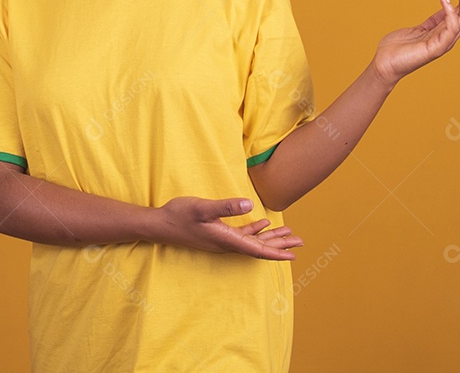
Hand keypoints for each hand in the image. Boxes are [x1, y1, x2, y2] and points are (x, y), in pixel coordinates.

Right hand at [155, 196, 302, 260]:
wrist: (159, 224)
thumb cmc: (179, 215)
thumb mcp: (202, 208)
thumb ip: (226, 207)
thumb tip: (250, 205)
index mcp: (226, 240)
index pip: (257, 249)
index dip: (276, 252)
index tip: (293, 255)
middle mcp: (227, 243)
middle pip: (259, 247)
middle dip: (280, 245)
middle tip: (300, 242)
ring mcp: (222, 239)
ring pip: (252, 241)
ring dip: (270, 238)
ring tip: (288, 235)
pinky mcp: (216, 233)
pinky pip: (242, 235)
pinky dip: (255, 230)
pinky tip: (263, 224)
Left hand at [371, 0, 459, 88]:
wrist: (384, 65)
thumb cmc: (399, 48)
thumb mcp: (420, 28)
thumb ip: (434, 20)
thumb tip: (447, 5)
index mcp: (445, 31)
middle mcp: (448, 37)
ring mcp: (444, 43)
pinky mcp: (436, 48)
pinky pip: (450, 28)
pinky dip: (449, 11)